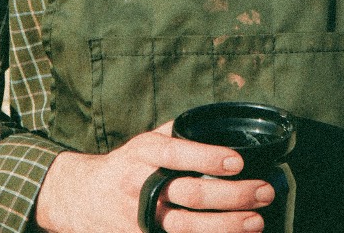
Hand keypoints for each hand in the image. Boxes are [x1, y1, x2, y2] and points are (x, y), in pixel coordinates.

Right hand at [34, 122, 275, 232]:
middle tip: (263, 192)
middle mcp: (140, 186)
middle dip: (232, 195)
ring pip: (188, 228)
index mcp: (143, 153)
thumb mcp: (143, 141)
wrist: (80, 199)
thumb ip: (175, 134)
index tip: (238, 161)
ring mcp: (139, 220)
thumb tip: (216, 122)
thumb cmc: (123, 166)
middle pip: (190, 194)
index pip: (178, 153)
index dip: (208, 158)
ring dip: (226, 226)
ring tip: (256, 220)